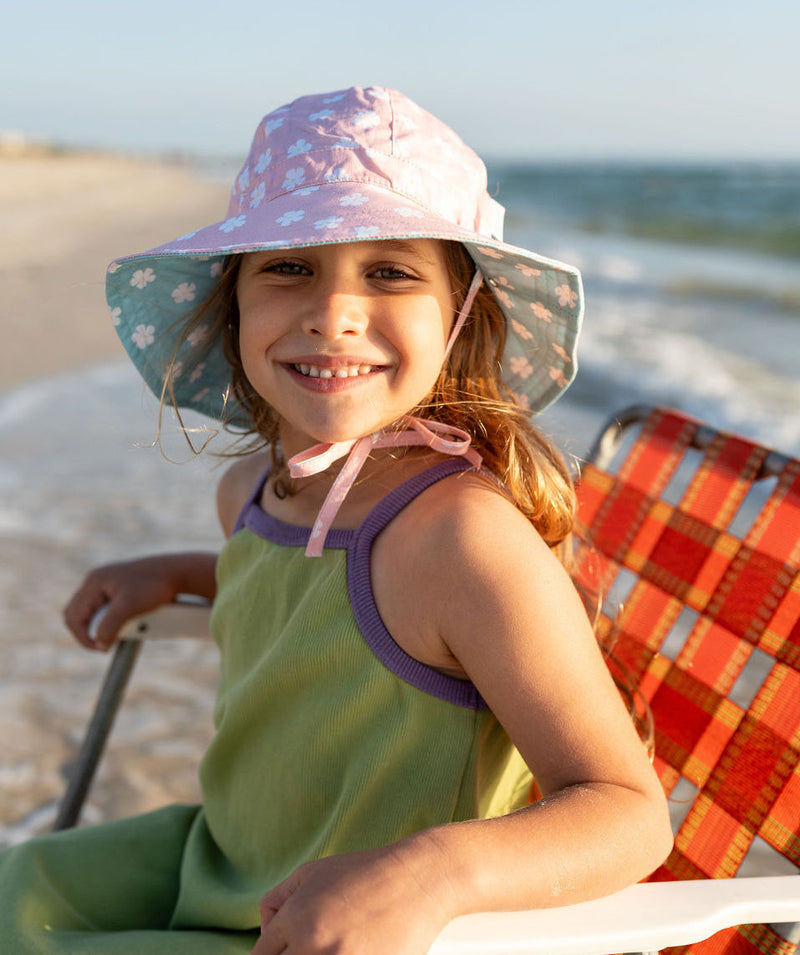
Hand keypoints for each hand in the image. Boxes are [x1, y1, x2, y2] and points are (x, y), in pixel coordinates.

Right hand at [62, 553, 214, 650]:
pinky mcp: (117, 589)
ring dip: (99, 626)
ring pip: (90, 613)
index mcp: (94, 582)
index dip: (83, 637)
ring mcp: (105, 584)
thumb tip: (99, 645)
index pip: (74, 617)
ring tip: (115, 635)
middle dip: (88, 632)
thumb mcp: (129, 607)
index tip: (101, 649)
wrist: (177, 573)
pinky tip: (123, 626)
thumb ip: (110, 626)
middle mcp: (96, 581)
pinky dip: (109, 620)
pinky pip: (104, 609)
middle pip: (77, 614)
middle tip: (104, 645)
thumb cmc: (154, 585)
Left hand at [252, 840, 457, 954]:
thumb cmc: (366, 872)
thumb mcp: (314, 871)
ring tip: (334, 946)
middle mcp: (315, 942)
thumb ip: (279, 899)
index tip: (288, 950)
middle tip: (313, 946)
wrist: (419, 878)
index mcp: (297, 916)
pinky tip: (355, 951)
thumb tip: (264, 931)